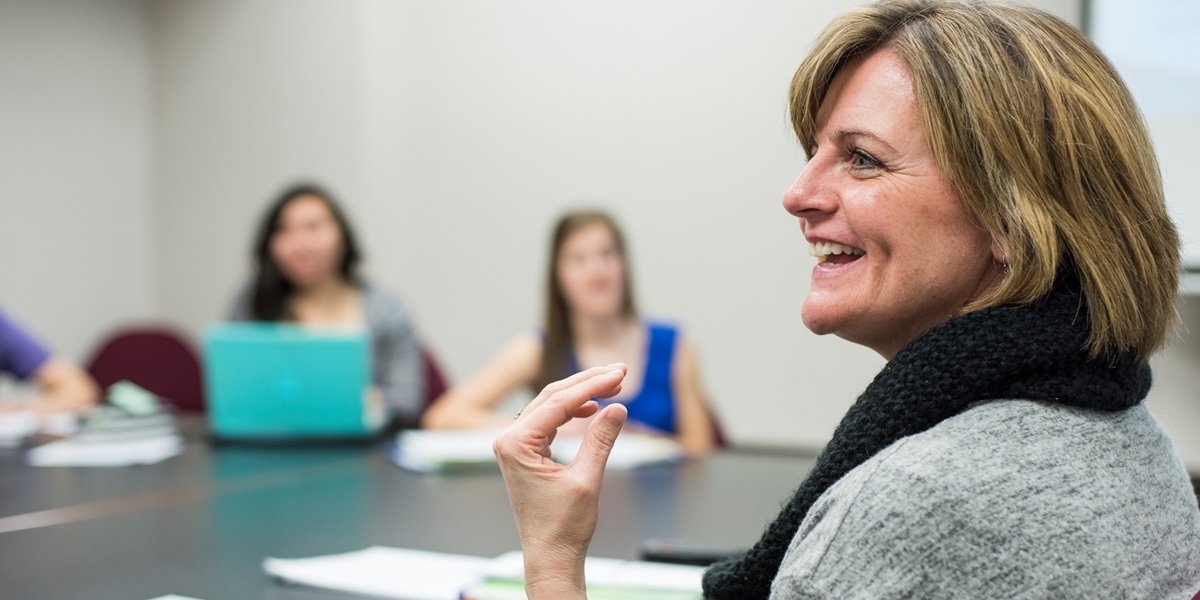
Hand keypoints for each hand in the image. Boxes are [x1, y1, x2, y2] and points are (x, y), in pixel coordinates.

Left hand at [493, 364, 628, 599]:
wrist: (550, 555)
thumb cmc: (562, 527)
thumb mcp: (586, 480)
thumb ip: (600, 440)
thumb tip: (617, 408)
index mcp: (516, 444)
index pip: (559, 402)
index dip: (592, 385)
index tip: (618, 375)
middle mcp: (509, 440)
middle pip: (552, 396)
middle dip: (587, 382)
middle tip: (619, 373)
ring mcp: (516, 446)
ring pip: (551, 405)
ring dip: (581, 394)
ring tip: (612, 387)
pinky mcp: (525, 452)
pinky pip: (549, 421)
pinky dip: (571, 411)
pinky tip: (592, 409)